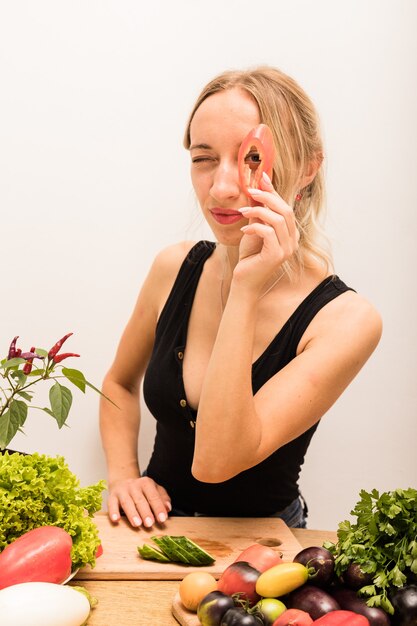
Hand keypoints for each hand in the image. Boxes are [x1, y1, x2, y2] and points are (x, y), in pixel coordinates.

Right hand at [107, 476, 171, 527]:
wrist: (122, 481)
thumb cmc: (142, 490)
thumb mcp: (154, 490)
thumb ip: (163, 498)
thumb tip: (168, 508)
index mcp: (146, 483)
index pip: (153, 496)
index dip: (158, 508)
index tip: (162, 519)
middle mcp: (133, 485)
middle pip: (140, 500)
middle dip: (145, 512)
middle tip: (150, 524)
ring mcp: (122, 491)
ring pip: (126, 502)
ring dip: (132, 513)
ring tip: (137, 524)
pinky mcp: (112, 496)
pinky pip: (111, 504)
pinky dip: (113, 512)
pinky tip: (116, 520)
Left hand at [236, 173, 298, 292]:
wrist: (244, 281)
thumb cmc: (250, 256)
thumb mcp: (254, 229)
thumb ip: (259, 213)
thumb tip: (257, 189)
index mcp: (291, 233)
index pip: (286, 207)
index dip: (274, 191)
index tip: (262, 176)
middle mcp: (293, 241)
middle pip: (286, 210)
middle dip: (267, 197)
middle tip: (250, 191)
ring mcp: (287, 249)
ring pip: (278, 220)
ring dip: (259, 211)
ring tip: (243, 211)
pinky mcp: (277, 255)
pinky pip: (268, 233)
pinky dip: (255, 227)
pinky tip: (244, 229)